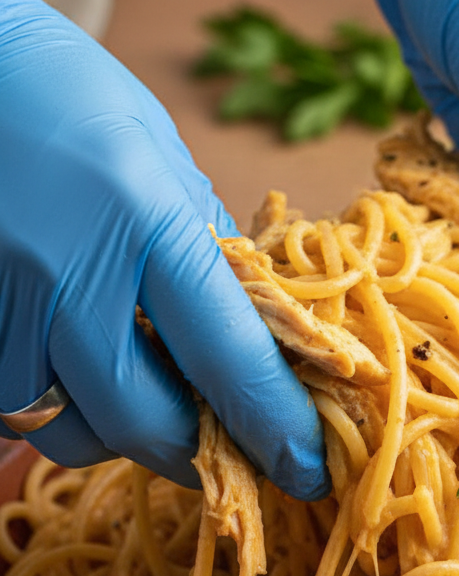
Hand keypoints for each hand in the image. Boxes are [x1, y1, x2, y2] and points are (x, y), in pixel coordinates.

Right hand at [0, 0, 328, 499]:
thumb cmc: (74, 101)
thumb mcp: (168, 166)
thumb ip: (212, 263)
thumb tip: (263, 352)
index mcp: (145, 220)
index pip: (230, 361)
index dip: (277, 431)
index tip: (309, 470)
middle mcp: (64, 270)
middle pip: (145, 422)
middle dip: (201, 454)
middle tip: (234, 452)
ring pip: (71, 432)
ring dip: (124, 435)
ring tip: (152, 397)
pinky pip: (19, 409)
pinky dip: (63, 410)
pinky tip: (84, 372)